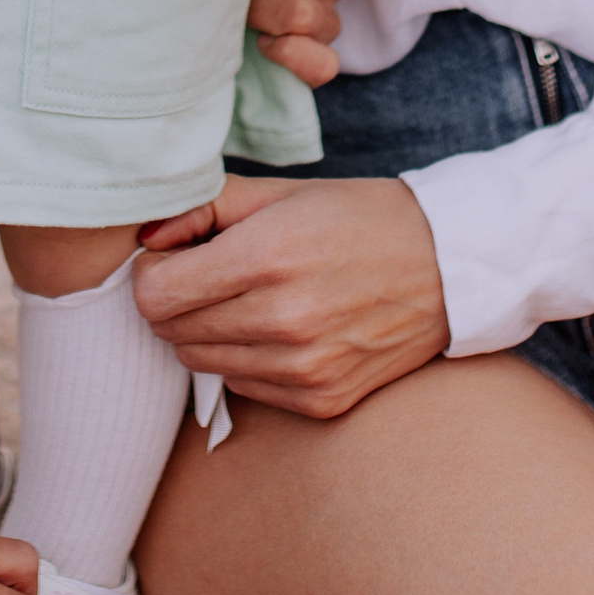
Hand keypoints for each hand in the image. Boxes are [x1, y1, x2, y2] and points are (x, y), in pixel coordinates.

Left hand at [132, 172, 448, 418]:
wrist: (449, 266)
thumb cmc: (358, 219)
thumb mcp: (279, 193)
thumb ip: (203, 208)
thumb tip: (144, 236)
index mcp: (268, 257)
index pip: (153, 295)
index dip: (150, 273)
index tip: (173, 256)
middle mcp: (284, 320)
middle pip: (171, 333)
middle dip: (174, 301)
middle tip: (208, 275)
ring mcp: (304, 369)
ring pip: (201, 364)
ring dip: (206, 332)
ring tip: (245, 298)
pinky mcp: (322, 401)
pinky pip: (244, 387)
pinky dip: (245, 359)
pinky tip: (278, 328)